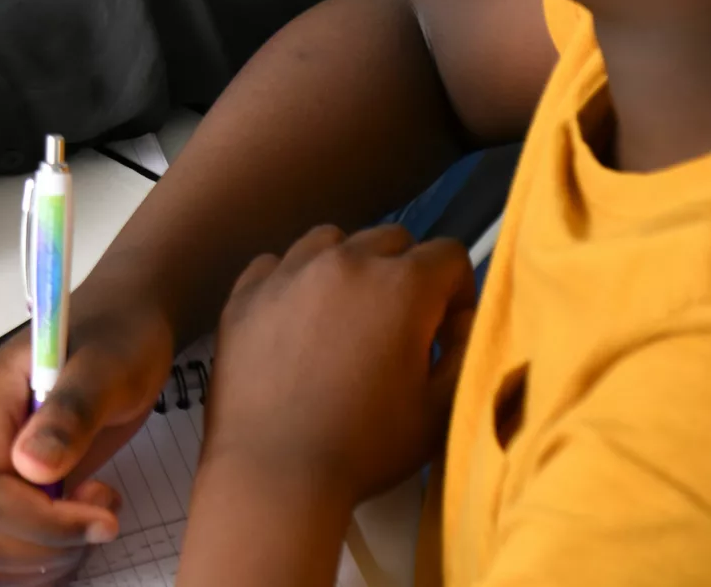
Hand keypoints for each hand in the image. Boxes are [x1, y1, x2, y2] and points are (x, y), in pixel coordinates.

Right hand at [0, 293, 175, 583]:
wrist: (123, 333)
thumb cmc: (117, 341)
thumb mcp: (107, 369)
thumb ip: (70, 413)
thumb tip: (32, 467)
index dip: (44, 522)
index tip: (104, 516)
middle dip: (48, 543)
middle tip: (103, 510)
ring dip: (47, 558)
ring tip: (93, 513)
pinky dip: (42, 562)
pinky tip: (77, 529)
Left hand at [204, 224, 475, 506]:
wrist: (276, 471)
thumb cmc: (367, 446)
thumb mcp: (440, 409)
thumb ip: (466, 351)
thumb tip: (459, 319)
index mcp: (401, 286)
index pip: (449, 255)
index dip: (457, 293)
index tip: (444, 333)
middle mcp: (344, 261)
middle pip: (392, 239)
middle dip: (407, 276)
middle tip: (398, 330)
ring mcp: (288, 270)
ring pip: (332, 241)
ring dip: (350, 268)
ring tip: (346, 318)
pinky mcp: (245, 291)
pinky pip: (279, 263)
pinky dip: (295, 281)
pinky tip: (296, 321)